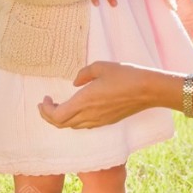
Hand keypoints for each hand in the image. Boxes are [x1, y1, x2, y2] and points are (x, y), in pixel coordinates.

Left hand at [39, 61, 159, 128]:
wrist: (148, 90)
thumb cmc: (126, 75)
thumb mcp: (101, 66)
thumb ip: (83, 74)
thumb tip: (75, 82)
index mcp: (84, 101)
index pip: (57, 116)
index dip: (46, 111)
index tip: (45, 99)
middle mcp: (89, 115)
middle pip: (61, 124)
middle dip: (49, 116)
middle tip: (46, 104)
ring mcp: (99, 121)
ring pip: (72, 126)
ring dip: (62, 119)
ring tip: (60, 106)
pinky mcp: (107, 122)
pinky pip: (84, 126)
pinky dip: (74, 120)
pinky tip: (77, 109)